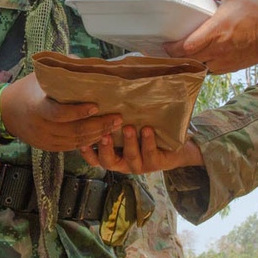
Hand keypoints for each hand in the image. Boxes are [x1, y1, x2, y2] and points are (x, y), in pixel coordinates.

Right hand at [0, 73, 121, 151]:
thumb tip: (91, 63)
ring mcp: (45, 140)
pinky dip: (89, 142)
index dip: (78, 112)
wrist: (8, 112)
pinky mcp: (50, 148)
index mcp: (37, 107)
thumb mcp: (41, 76)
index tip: (96, 105)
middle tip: (117, 118)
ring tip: (115, 125)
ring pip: (76, 142)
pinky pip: (72, 147)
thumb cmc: (29, 89)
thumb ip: (65, 70)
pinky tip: (103, 135)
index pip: (59, 113)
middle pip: (73, 131)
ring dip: (98, 135)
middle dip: (98, 125)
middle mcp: (41, 127)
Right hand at [79, 125, 203, 172]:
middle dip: (105, 148)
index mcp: (112, 154)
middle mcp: (123, 162)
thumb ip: (113, 117)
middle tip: (104, 134)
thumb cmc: (145, 129)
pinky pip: (149, 154)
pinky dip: (147, 142)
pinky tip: (147, 129)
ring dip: (129, 142)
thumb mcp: (128, 123)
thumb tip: (101, 92)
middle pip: (107, 162)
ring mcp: (139, 165)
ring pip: (130, 158)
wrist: (175, 145)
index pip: (94, 157)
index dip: (86, 152)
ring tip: (128, 127)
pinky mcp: (155, 164)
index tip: (81, 140)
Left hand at [162, 0, 257, 73]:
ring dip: (190, 61)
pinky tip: (201, 57)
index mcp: (215, 30)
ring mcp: (224, 60)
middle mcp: (217, 48)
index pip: (186, 46)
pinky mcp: (231, 67)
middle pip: (189, 59)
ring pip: (199, 66)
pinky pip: (210, 70)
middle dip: (177, 55)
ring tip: (184, 53)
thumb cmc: (255, 12)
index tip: (165, 43)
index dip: (172, 48)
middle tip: (170, 48)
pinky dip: (203, 65)